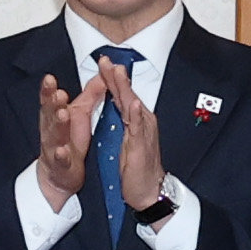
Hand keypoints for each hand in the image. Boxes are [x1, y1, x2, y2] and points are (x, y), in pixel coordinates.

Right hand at [37, 72, 105, 210]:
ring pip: (55, 134)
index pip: (50, 100)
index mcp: (56, 116)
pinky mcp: (62, 165)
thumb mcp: (81, 114)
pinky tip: (62, 150)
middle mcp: (53, 130)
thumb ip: (91, 95)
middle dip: (53, 103)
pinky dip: (61, 155)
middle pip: (50, 114)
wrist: (61, 172)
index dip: (48, 90)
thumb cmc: (71, 140)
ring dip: (58, 124)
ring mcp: (55, 147)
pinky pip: (61, 159)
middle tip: (59, 94)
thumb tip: (102, 76)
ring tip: (62, 114)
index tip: (49, 79)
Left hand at [97, 55, 167, 224]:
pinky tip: (132, 103)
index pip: (121, 93)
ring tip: (117, 72)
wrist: (148, 190)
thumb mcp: (126, 137)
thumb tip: (115, 102)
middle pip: (126, 93)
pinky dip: (135, 114)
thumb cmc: (136, 165)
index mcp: (135, 119)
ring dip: (125, 87)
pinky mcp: (141, 145)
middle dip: (116, 76)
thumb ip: (121, 119)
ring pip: (132, 104)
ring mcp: (142, 132)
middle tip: (106, 59)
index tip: (102, 62)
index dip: (112, 77)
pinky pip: (138, 127)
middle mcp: (141, 121)